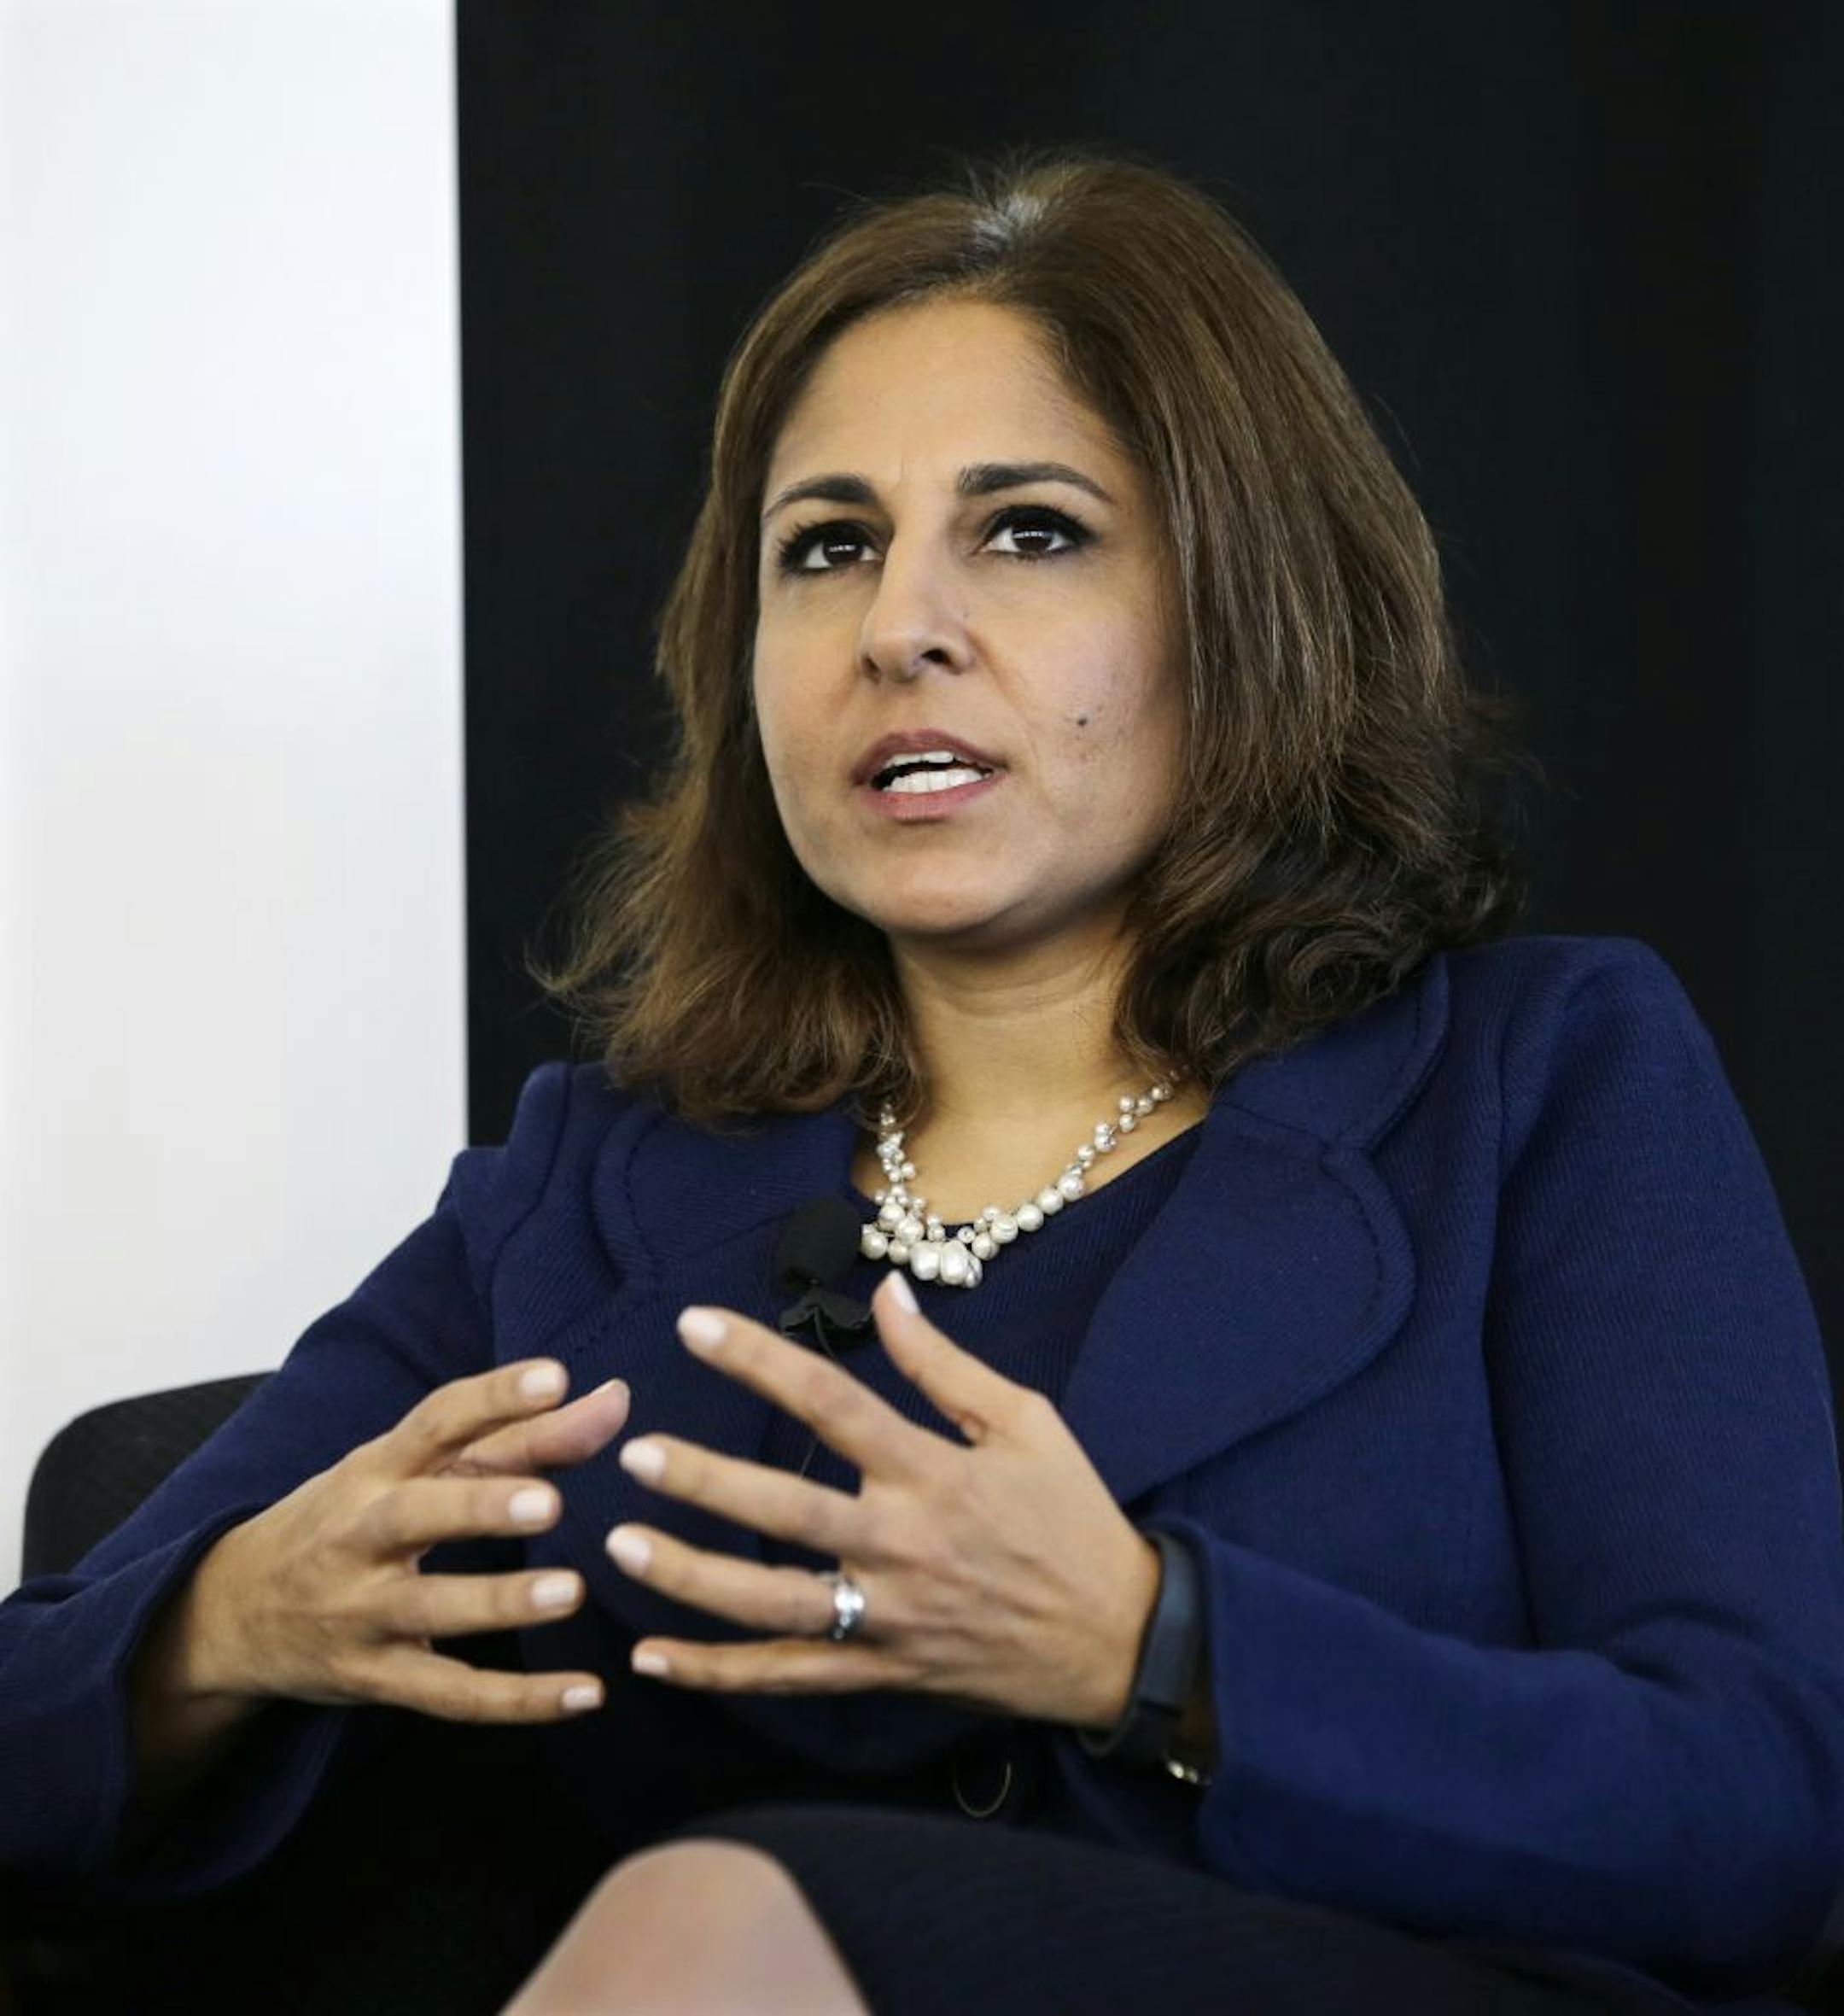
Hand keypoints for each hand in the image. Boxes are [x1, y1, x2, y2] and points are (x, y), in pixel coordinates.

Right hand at [196, 1359, 632, 1721]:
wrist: (231, 1614)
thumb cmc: (351, 1520)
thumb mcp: (415, 1471)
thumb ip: (522, 1437)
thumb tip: (618, 1398)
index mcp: (375, 1470)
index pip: (433, 1422)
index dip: (491, 1397)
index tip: (555, 1376)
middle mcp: (359, 1535)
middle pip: (414, 1514)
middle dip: (478, 1508)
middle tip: (548, 1504)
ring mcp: (360, 1613)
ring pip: (428, 1610)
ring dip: (499, 1603)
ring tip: (572, 1592)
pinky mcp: (373, 1678)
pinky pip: (449, 1694)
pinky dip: (518, 1701)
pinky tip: (586, 1695)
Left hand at [605, 1271, 1162, 1730]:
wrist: (1120, 1640)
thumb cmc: (1072, 1517)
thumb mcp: (1026, 1422)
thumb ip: (944, 1363)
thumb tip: (886, 1291)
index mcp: (936, 1473)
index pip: (833, 1405)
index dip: (761, 1360)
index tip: (695, 1326)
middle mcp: (904, 1545)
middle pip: (789, 1512)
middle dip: (707, 1482)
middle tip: (636, 1453)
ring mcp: (889, 1618)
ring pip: (773, 1604)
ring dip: (692, 1578)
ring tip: (621, 1547)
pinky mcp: (882, 1674)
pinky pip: (789, 1676)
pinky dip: (718, 1673)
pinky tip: (651, 1659)